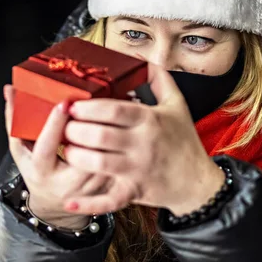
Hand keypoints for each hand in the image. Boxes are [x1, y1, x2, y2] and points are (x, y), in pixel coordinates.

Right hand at [4, 85, 113, 227]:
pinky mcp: (104, 190)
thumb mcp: (22, 149)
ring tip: (110, 112)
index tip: (64, 104)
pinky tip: (120, 128)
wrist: (53, 202)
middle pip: (79, 154)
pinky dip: (117, 147)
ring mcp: (86, 189)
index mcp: (41, 171)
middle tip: (94, 105)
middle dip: (87, 128)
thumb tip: (9, 90)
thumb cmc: (37, 169)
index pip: (46, 148)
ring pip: (101, 160)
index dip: (54, 126)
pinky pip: (114, 166)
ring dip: (106, 136)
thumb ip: (15, 120)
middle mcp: (64, 184)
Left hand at [62, 63, 224, 215]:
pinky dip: (88, 204)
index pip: (114, 110)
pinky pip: (109, 201)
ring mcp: (138, 169)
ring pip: (99, 164)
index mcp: (150, 119)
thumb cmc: (183, 139)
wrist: (197, 181)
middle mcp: (143, 144)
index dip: (89, 107)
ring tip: (66, 148)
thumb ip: (158, 77)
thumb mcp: (176, 102)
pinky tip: (70, 200)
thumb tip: (137, 58)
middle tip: (65, 125)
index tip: (73, 104)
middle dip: (76, 130)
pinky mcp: (134, 191)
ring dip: (76, 156)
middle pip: (100, 136)